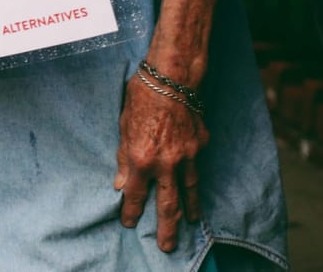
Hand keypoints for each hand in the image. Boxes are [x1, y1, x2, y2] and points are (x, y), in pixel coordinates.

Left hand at [115, 73, 208, 251]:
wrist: (173, 74)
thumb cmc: (142, 94)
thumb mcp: (124, 124)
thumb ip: (124, 156)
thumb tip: (122, 183)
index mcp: (141, 157)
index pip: (135, 194)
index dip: (131, 210)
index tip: (129, 222)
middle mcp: (166, 162)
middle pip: (167, 204)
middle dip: (167, 228)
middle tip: (167, 247)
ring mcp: (187, 155)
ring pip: (189, 190)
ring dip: (189, 209)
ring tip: (190, 223)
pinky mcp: (200, 143)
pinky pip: (197, 164)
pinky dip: (195, 174)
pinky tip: (195, 182)